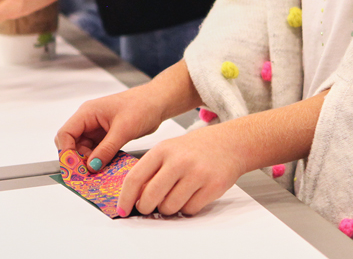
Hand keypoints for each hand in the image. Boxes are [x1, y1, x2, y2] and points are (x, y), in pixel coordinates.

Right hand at [54, 85, 165, 169]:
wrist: (158, 102)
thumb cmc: (142, 106)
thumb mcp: (124, 129)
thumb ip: (106, 149)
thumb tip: (92, 166)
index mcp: (87, 112)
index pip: (65, 134)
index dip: (67, 152)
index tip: (75, 168)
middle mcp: (88, 120)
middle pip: (71, 144)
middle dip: (77, 159)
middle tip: (87, 173)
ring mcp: (97, 128)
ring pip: (83, 149)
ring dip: (89, 161)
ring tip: (98, 172)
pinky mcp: (106, 136)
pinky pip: (96, 151)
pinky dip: (99, 160)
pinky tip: (105, 167)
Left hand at [116, 125, 247, 216]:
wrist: (230, 143)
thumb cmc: (195, 149)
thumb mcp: (169, 150)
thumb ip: (151, 170)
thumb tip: (134, 197)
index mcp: (163, 150)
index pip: (135, 178)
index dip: (125, 198)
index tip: (122, 210)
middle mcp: (179, 161)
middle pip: (150, 197)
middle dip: (146, 208)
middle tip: (149, 207)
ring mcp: (197, 174)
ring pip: (170, 207)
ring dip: (169, 209)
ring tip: (175, 197)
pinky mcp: (212, 186)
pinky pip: (190, 210)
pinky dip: (187, 208)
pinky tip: (191, 196)